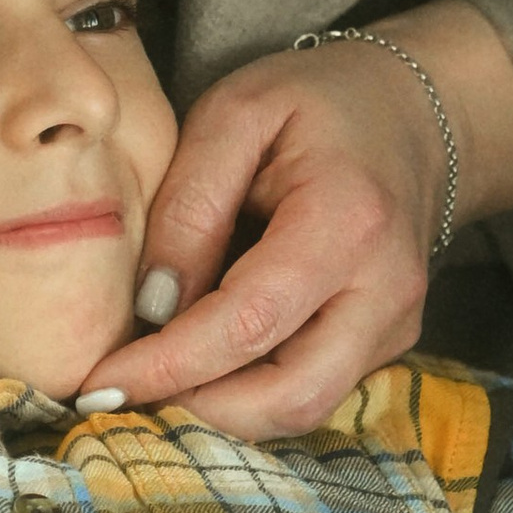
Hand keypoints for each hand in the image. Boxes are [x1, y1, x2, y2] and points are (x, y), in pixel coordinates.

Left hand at [78, 2, 512, 439]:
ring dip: (220, 410)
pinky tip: (202, 362)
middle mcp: (386, 289)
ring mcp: (395, 324)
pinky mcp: (387, 344)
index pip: (249, 322)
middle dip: (196, 408)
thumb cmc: (315, 102)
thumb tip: (150, 308)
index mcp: (346, 220)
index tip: (100, 381)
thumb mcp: (234, 114)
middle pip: (289, 396)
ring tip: (155, 376)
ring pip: (302, 409)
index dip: (170, 364)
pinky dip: (249, 393)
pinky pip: (312, 391)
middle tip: (122, 391)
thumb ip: (189, 205)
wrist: (412, 110)